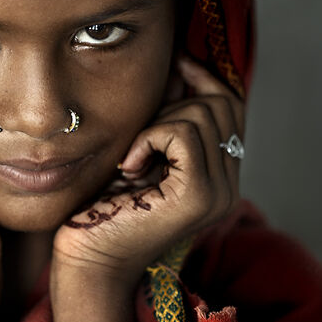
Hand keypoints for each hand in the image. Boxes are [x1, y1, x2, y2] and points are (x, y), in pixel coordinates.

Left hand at [53, 57, 244, 292]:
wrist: (89, 258)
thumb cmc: (104, 206)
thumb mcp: (141, 152)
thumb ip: (164, 118)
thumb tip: (179, 66)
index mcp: (220, 177)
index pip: (232, 108)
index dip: (205, 79)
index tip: (176, 64)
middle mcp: (229, 187)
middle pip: (221, 104)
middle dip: (175, 104)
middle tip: (140, 137)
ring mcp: (218, 194)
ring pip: (201, 115)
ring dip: (156, 125)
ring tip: (132, 159)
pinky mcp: (198, 197)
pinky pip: (182, 134)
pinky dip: (149, 138)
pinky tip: (128, 167)